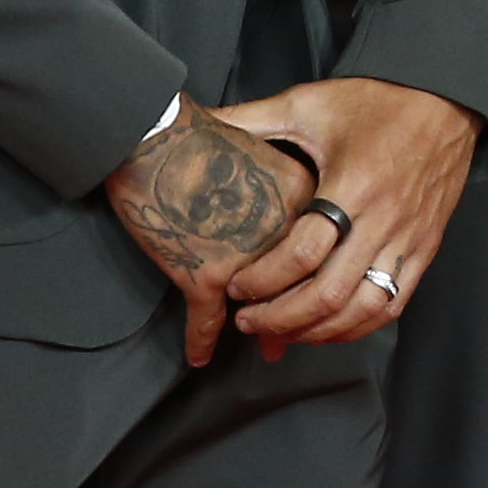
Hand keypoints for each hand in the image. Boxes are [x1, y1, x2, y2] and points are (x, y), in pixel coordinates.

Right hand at [107, 96, 305, 364]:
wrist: (157, 137)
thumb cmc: (206, 133)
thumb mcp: (269, 138)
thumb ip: (287, 167)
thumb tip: (298, 185)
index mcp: (306, 197)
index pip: (329, 244)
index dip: (329, 267)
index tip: (330, 280)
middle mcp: (285, 234)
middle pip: (307, 284)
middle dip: (307, 311)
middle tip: (308, 328)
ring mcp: (248, 261)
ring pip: (266, 310)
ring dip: (267, 331)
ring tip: (269, 347)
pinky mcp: (204, 276)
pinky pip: (206, 321)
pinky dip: (202, 340)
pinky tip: (201, 354)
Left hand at [211, 76, 484, 351]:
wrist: (446, 97)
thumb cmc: (378, 100)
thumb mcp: (308, 102)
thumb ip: (252, 119)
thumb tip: (199, 120)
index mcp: (352, 184)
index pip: (303, 254)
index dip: (263, 280)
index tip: (234, 286)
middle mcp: (384, 219)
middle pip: (329, 294)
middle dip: (280, 317)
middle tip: (247, 320)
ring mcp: (410, 238)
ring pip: (363, 309)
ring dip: (318, 330)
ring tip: (282, 331)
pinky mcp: (427, 247)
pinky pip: (394, 303)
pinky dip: (358, 325)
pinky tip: (329, 326)